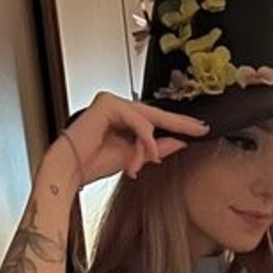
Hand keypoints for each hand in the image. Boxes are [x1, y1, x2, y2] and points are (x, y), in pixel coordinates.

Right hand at [52, 92, 209, 184]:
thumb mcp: (136, 156)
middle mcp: (117, 105)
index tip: (199, 129)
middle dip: (179, 125)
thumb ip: (157, 146)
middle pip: (155, 114)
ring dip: (149, 145)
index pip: (155, 118)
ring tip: (146, 162)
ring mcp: (111, 101)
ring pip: (147, 120)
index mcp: (122, 116)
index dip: (178, 124)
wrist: (71, 171)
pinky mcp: (107, 103)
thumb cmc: (93, 164)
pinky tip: (144, 155)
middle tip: (201, 129)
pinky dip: (144, 139)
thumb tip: (180, 141)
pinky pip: (137, 120)